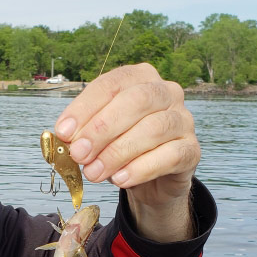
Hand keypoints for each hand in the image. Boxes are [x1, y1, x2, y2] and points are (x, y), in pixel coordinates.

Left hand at [54, 63, 199, 240]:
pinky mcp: (192, 150)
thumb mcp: (97, 135)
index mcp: (140, 77)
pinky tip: (120, 179)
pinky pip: (170, 155)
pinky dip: (141, 168)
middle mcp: (167, 92)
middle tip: (78, 154)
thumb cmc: (120, 147)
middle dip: (102, 129)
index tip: (64, 131)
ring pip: (154, 128)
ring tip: (93, 172)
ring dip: (117, 152)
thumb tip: (66, 135)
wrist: (150, 179)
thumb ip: (83, 130)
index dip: (85, 107)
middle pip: (136, 101)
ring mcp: (183, 119)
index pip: (113, 83)